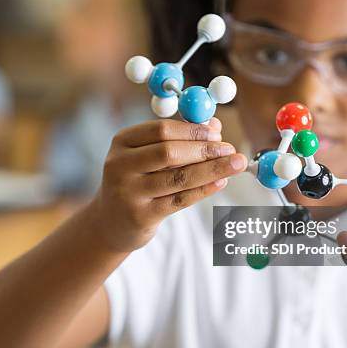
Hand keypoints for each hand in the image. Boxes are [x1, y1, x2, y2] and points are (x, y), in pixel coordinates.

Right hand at [91, 118, 246, 252]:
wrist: (111, 222)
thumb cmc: (136, 181)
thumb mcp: (146, 156)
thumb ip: (177, 140)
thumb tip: (214, 125)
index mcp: (122, 142)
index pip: (161, 130)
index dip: (192, 130)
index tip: (217, 132)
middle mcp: (120, 165)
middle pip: (169, 152)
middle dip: (204, 149)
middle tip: (230, 149)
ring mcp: (129, 192)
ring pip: (178, 178)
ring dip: (212, 169)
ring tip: (235, 164)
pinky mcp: (141, 216)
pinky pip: (180, 200)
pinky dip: (204, 189)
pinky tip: (221, 182)